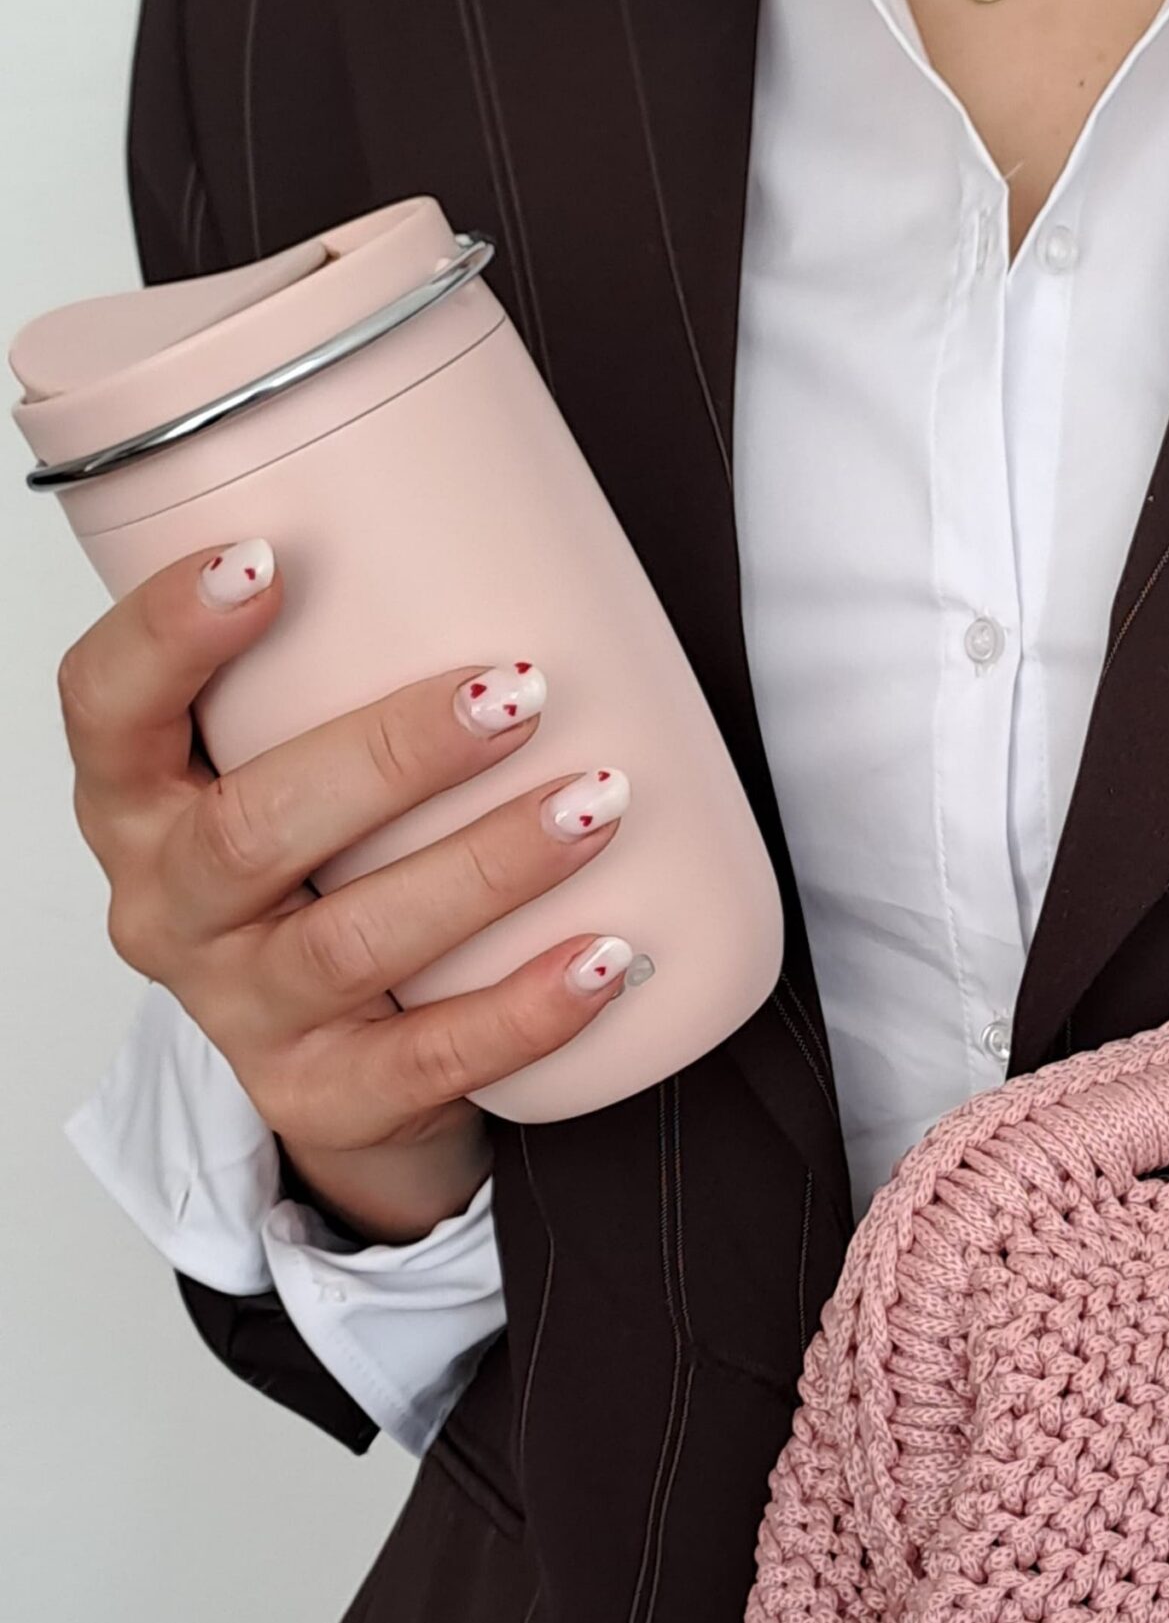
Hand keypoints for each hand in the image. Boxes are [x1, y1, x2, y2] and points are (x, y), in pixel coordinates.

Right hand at [59, 539, 633, 1241]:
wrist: (352, 1078)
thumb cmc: (340, 879)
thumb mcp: (304, 773)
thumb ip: (351, 673)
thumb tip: (525, 522)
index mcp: (142, 805)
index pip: (105, 709)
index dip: (167, 635)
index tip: (265, 558)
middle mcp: (171, 909)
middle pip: (254, 828)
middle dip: (392, 753)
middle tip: (518, 690)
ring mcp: (245, 1013)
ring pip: (354, 941)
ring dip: (487, 866)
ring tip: (596, 803)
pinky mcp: (328, 1100)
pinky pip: (433, 1057)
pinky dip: (528, 1006)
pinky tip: (608, 956)